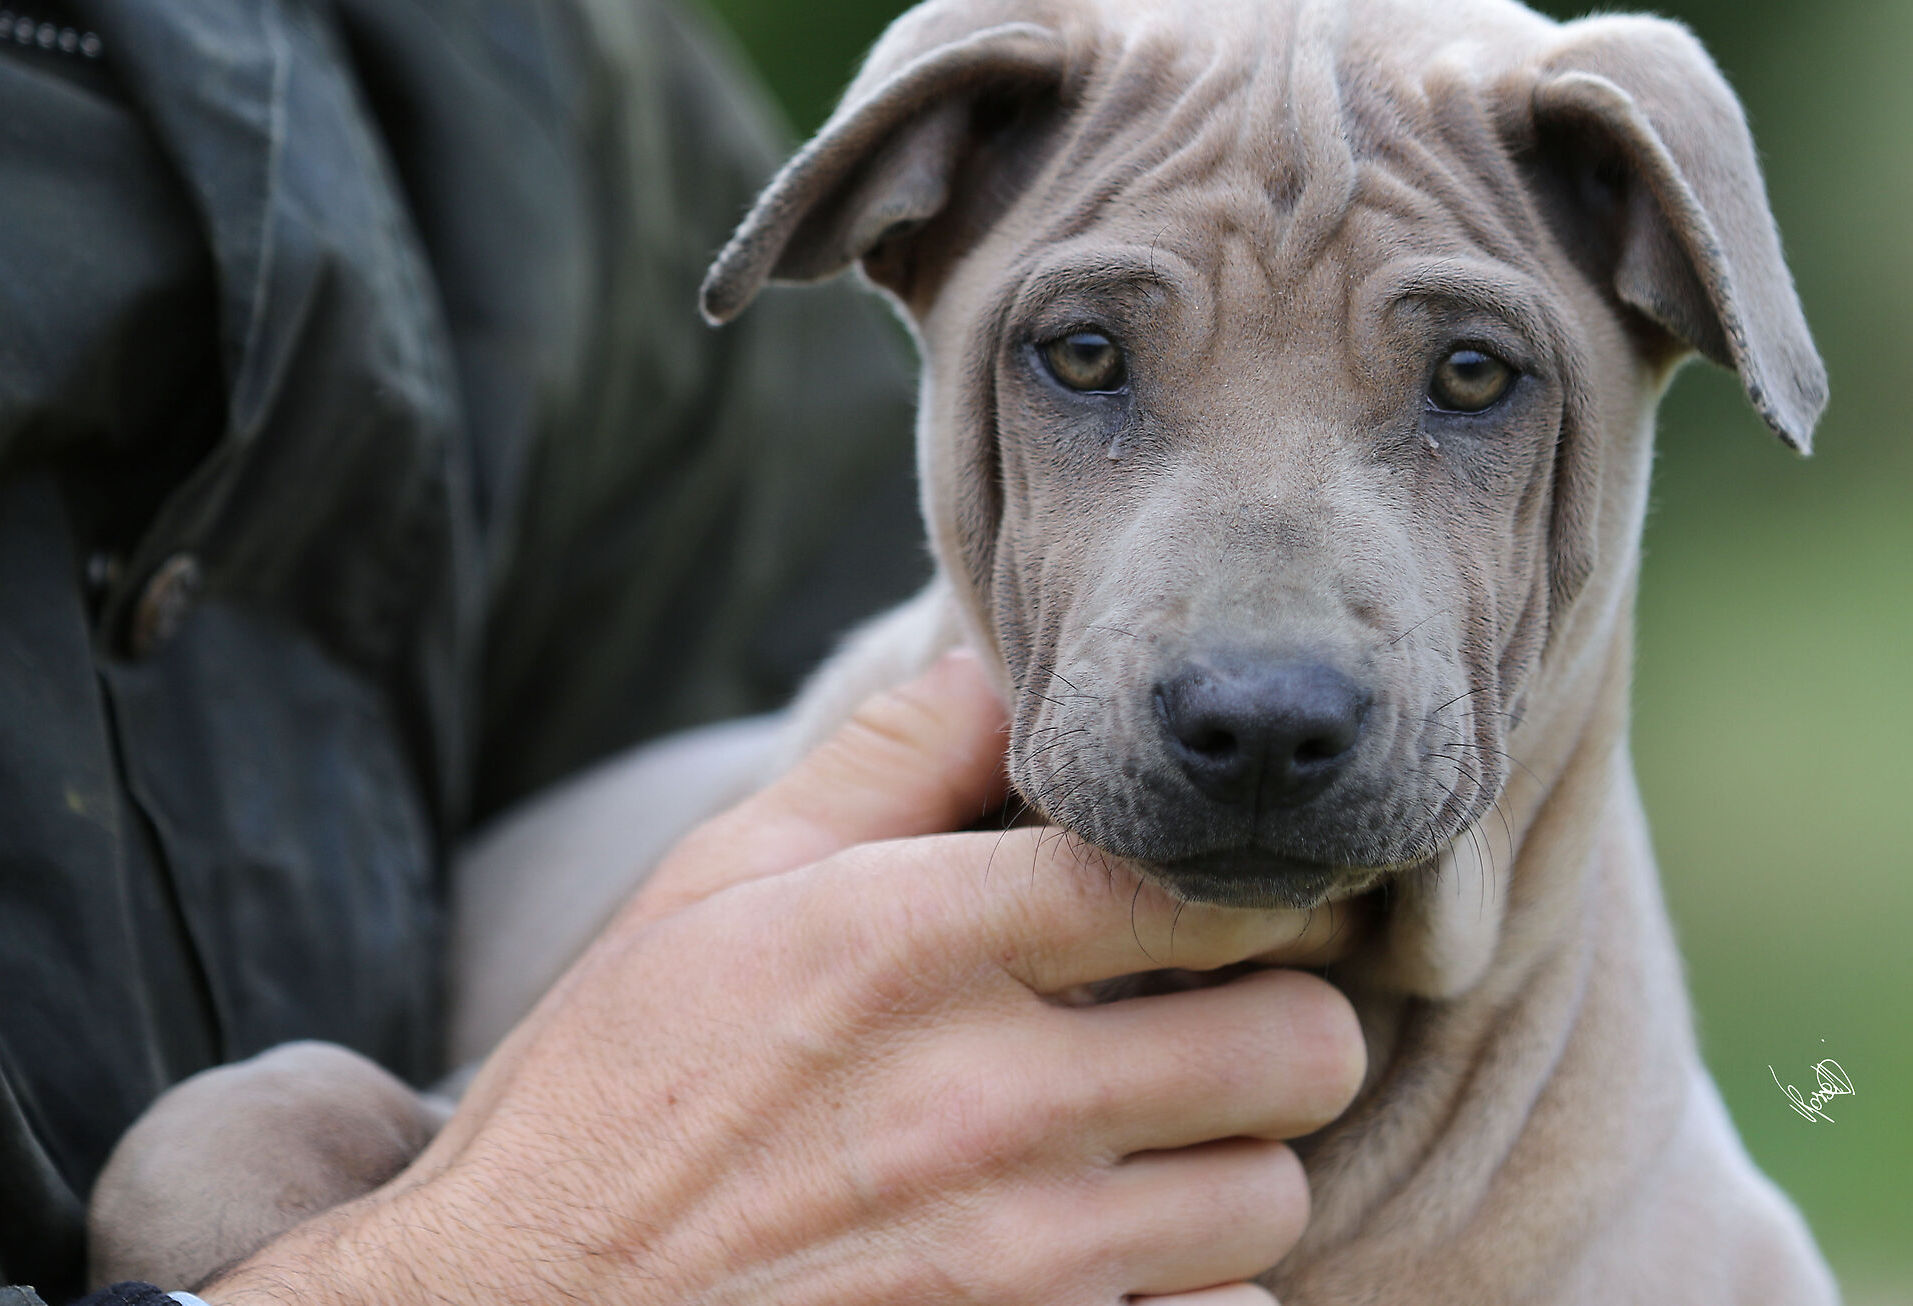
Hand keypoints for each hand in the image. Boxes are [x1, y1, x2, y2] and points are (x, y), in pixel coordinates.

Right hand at [205, 652, 1365, 1305]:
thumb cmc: (610, 1100)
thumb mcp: (710, 890)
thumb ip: (880, 769)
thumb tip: (993, 670)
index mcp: (917, 945)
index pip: (1198, 881)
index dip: (1250, 887)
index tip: (1223, 906)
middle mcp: (992, 1102)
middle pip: (1301, 1045)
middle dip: (1278, 1031)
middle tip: (1215, 1033)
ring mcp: (1021, 1264)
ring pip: (1271, 1199)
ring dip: (1228, 1176)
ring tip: (1145, 1158)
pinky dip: (1186, 1302)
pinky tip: (1108, 1270)